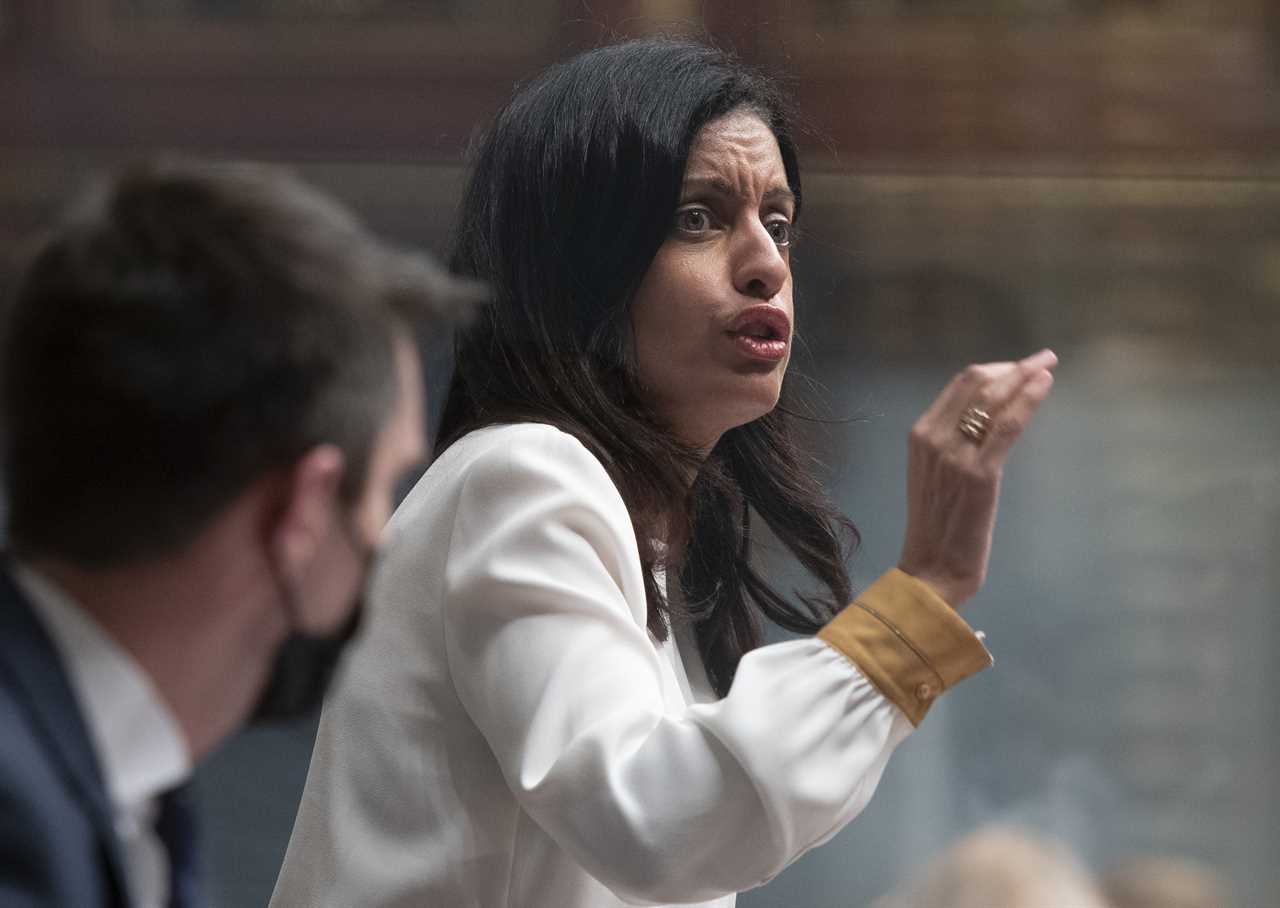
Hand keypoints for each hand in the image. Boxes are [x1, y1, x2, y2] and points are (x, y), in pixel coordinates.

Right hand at [897, 348, 1057, 607]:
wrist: (931, 568)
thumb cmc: (938, 528)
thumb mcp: (934, 476)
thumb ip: (952, 446)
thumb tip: (985, 422)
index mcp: (920, 436)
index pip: (960, 385)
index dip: (995, 369)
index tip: (1020, 367)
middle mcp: (934, 439)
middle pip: (978, 383)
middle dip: (1014, 366)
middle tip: (1042, 360)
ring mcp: (955, 456)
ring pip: (994, 398)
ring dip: (1026, 375)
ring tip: (1049, 365)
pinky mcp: (981, 474)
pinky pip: (1008, 425)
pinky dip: (1029, 399)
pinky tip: (1045, 385)